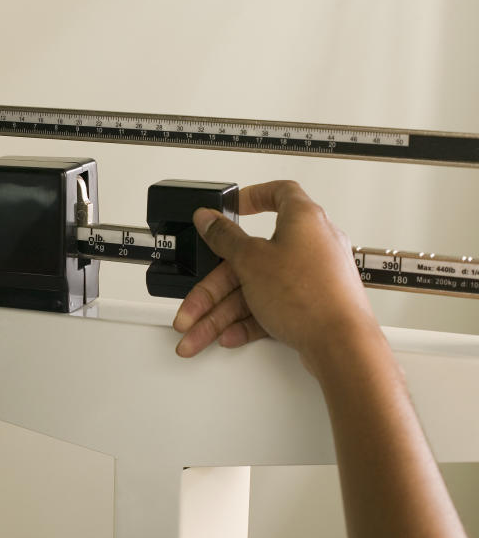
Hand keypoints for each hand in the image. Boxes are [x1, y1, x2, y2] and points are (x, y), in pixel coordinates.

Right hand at [173, 180, 379, 364]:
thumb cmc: (311, 297)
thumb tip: (208, 218)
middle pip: (252, 256)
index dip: (253, 196)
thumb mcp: (251, 260)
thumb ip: (224, 237)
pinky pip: (272, 305)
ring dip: (223, 311)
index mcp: (304, 219)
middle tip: (196, 297)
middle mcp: (313, 244)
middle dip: (216, 285)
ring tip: (201, 329)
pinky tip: (230, 333)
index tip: (233, 206)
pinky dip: (249, 318)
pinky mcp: (313, 304)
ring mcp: (314, 276)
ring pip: (258, 287)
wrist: (341, 345)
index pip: (279, 192)